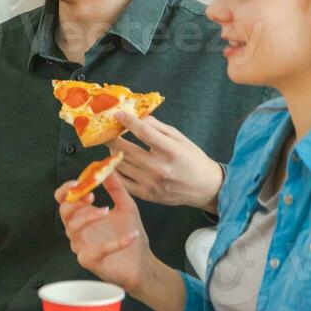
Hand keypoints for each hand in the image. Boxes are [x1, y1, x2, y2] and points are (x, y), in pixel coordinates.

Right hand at [55, 172, 152, 291]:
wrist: (142, 262)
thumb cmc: (129, 234)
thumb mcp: (126, 206)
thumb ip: (116, 188)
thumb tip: (109, 169)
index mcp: (82, 214)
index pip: (64, 199)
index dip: (66, 189)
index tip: (79, 182)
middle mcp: (78, 230)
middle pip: (64, 212)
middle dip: (75, 201)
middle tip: (91, 195)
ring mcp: (81, 246)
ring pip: (73, 228)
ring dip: (89, 216)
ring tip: (107, 210)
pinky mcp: (90, 261)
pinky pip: (97, 250)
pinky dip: (116, 243)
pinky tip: (132, 236)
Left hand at [109, 112, 223, 211]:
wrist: (205, 187)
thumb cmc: (192, 159)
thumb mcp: (179, 138)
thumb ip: (157, 127)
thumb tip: (136, 116)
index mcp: (172, 151)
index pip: (144, 133)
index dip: (128, 122)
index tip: (118, 115)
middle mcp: (160, 168)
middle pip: (127, 150)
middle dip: (112, 137)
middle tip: (105, 130)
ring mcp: (152, 184)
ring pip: (121, 165)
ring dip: (112, 152)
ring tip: (111, 144)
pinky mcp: (147, 195)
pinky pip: (122, 182)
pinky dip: (114, 170)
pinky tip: (114, 161)